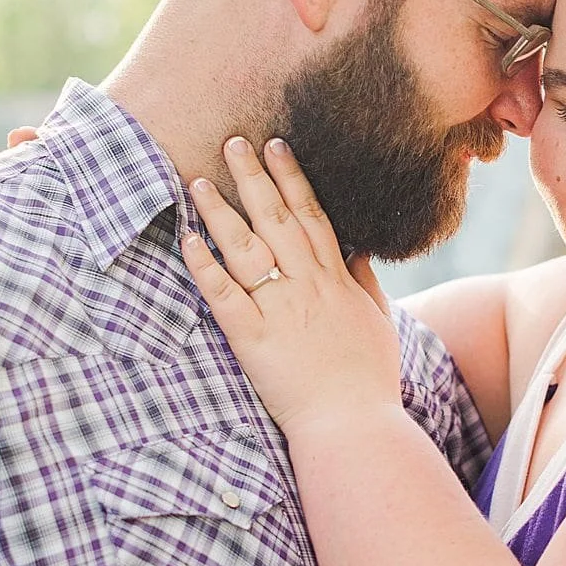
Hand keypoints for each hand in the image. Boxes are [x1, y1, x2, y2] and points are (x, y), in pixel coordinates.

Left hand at [182, 136, 401, 437]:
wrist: (354, 424)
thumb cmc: (369, 379)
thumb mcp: (377, 322)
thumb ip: (363, 283)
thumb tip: (356, 251)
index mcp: (336, 282)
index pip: (313, 217)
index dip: (293, 179)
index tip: (277, 147)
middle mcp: (307, 287)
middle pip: (277, 220)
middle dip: (255, 178)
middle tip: (233, 142)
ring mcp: (280, 311)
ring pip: (247, 249)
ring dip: (222, 212)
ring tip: (200, 181)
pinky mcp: (254, 339)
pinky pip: (225, 296)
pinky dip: (206, 267)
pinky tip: (188, 241)